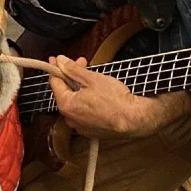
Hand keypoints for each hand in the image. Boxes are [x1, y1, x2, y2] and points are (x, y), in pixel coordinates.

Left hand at [48, 55, 190, 138]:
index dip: (56, 68)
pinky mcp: (92, 130)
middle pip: (65, 92)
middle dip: (72, 76)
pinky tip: (97, 94)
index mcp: (66, 105)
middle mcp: (70, 118)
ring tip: (92, 77)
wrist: (135, 119)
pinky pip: (85, 113)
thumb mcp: (92, 78)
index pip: (55, 83)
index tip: (57, 60)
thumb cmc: (116, 100)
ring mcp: (81, 126)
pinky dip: (87, 102)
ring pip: (76, 102)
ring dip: (80, 88)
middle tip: (82, 63)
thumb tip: (60, 62)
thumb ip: (73, 70)